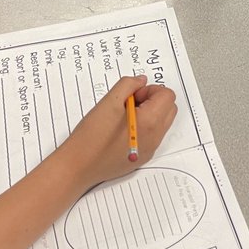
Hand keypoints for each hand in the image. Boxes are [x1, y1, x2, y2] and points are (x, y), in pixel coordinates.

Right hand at [59, 75, 176, 189]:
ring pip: (162, 122)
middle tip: (129, 103)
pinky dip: (144, 127)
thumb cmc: (92, 136)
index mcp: (150, 122)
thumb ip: (128, 85)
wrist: (78, 166)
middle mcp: (155, 138)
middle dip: (153, 100)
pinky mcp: (142, 157)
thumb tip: (141, 81)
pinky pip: (153, 136)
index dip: (150, 90)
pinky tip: (122, 130)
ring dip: (149, 113)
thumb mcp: (109, 101)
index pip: (168, 96)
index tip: (132, 96)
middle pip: (169, 108)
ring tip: (124, 117)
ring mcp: (150, 149)